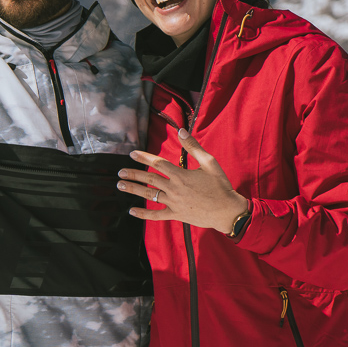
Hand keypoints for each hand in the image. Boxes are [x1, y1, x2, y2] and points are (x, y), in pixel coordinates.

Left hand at [118, 129, 249, 231]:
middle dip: (133, 174)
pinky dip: (144, 214)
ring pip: (149, 195)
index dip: (144, 158)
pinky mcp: (176, 215)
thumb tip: (181, 131)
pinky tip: (132, 211)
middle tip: (120, 172)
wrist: (227, 211)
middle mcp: (174, 189)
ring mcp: (174, 203)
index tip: (132, 154)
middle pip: (149, 179)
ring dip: (134, 190)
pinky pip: (156, 215)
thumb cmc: (220, 186)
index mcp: (181, 175)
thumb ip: (193, 147)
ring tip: (120, 185)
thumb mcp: (209, 163)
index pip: (158, 163)